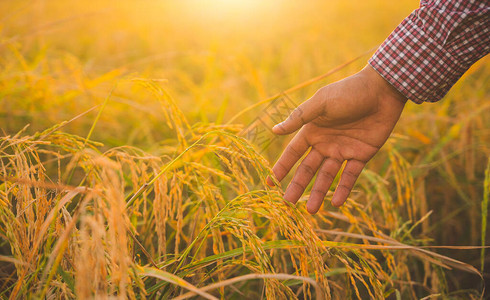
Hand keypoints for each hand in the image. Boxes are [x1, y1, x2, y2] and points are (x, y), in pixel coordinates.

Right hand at [267, 65, 406, 213]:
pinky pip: (350, 176)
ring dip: (319, 192)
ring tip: (311, 211)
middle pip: (308, 169)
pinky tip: (337, 203)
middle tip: (288, 203)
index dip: (281, 168)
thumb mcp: (321, 104)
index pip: (293, 153)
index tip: (270, 183)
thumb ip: (299, 118)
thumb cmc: (349, 92)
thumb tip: (275, 130)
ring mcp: (343, 150)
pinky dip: (344, 189)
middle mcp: (325, 143)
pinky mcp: (361, 155)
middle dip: (297, 186)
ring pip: (327, 176)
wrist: (382, 90)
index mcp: (312, 130)